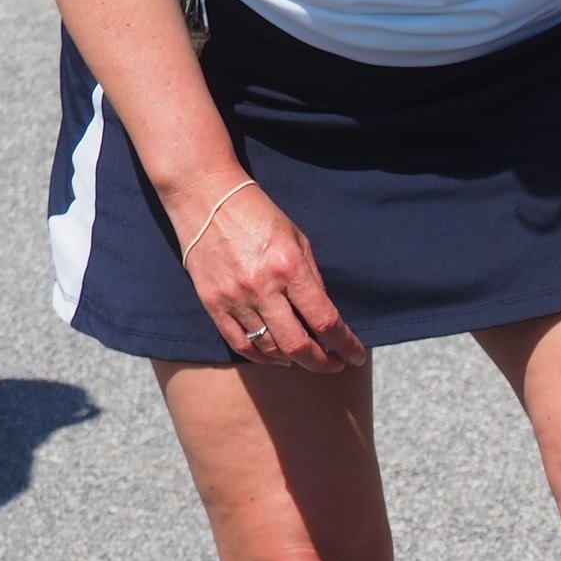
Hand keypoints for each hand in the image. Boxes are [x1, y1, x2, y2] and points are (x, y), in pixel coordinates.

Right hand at [171, 180, 366, 371]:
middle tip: (335, 364)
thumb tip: (326, 317)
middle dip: (322, 362)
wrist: (205, 196)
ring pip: (269, 349)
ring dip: (294, 360)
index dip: (345, 344)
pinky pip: (240, 343)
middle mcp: (262, 287)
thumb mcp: (298, 239)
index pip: (325, 320)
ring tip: (307, 357)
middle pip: (298, 345)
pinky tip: (278, 357)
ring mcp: (234, 298)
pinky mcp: (212, 302)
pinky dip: (262, 357)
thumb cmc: (258, 215)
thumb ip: (313, 279)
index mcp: (289, 268)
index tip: (355, 355)